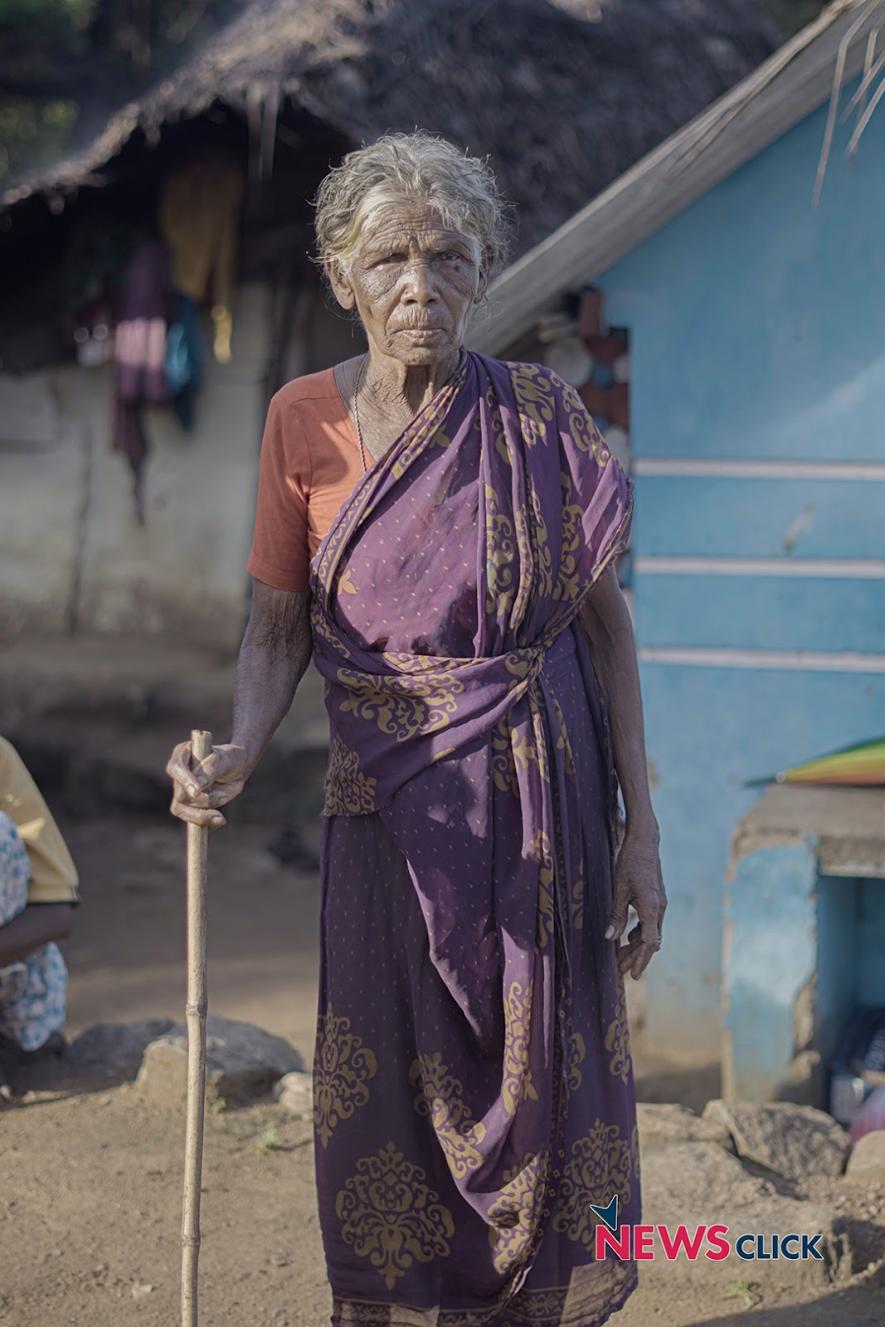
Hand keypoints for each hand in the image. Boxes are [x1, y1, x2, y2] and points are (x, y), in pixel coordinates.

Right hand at [165, 739, 248, 828]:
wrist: (238, 769)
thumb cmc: (231, 758)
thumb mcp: (226, 760)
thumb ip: (212, 770)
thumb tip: (198, 786)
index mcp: (182, 754)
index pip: (176, 768)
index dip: (185, 781)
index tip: (197, 792)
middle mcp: (178, 774)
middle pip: (180, 794)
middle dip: (203, 800)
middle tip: (223, 796)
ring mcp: (182, 790)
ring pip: (182, 810)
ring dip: (203, 814)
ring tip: (223, 808)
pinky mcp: (189, 805)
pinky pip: (192, 819)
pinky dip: (206, 822)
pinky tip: (219, 820)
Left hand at [605, 825, 666, 979]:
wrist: (644, 842)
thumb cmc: (630, 863)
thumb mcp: (619, 889)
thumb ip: (616, 915)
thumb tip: (610, 939)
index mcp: (652, 908)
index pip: (649, 942)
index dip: (641, 960)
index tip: (634, 975)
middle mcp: (660, 909)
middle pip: (650, 942)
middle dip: (636, 958)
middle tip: (621, 972)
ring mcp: (660, 904)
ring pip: (651, 933)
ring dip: (637, 947)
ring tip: (620, 958)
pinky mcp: (656, 900)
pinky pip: (650, 924)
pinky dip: (639, 934)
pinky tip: (627, 938)